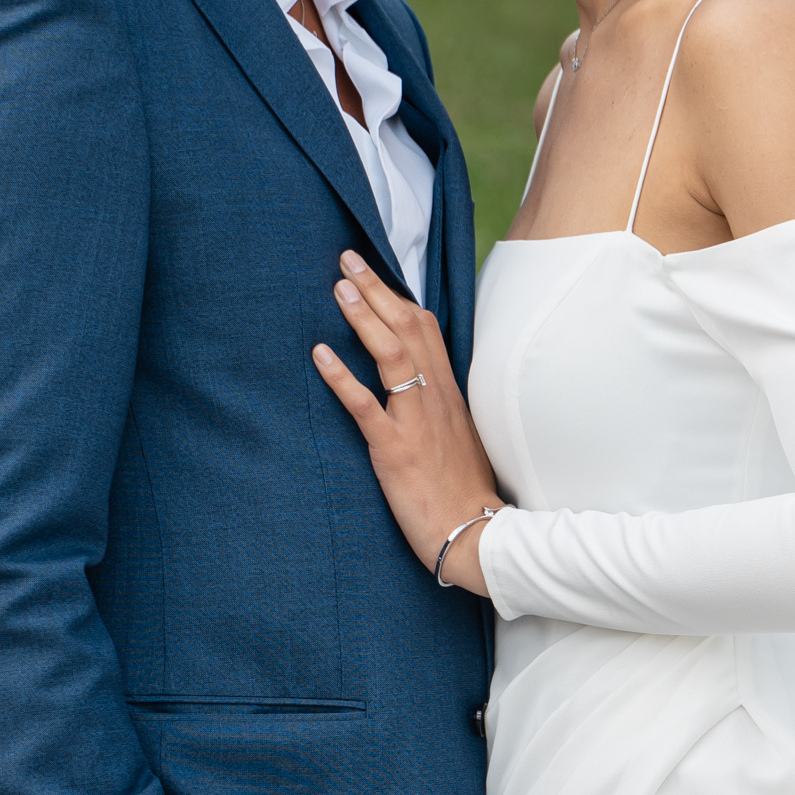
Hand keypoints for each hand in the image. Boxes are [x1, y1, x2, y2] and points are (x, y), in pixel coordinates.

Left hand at [313, 253, 505, 590]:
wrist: (475, 535)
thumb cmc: (462, 491)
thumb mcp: (458, 436)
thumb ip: (437, 404)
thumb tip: (417, 383)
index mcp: (449, 393)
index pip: (427, 330)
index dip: (398, 295)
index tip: (374, 270)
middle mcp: (435, 398)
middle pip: (408, 328)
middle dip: (377, 289)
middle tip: (347, 258)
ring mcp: (416, 422)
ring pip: (391, 355)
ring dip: (363, 317)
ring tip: (338, 289)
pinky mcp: (396, 451)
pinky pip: (366, 407)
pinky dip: (341, 377)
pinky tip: (319, 355)